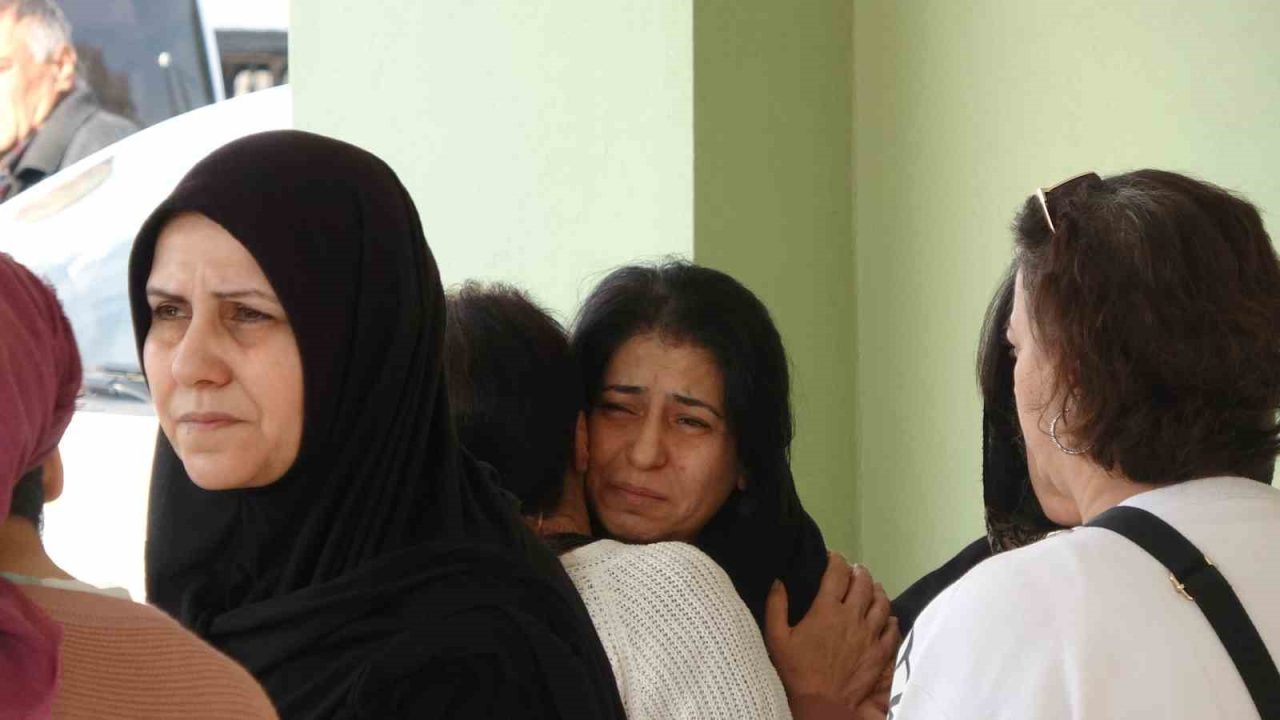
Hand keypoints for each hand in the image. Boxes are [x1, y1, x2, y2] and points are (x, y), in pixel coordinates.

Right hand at [765, 552, 899, 713]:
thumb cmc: (796, 670)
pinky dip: (890, 618)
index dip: (836, 559)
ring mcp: (869, 634)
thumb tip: (778, 581)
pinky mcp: (880, 651)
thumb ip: (776, 606)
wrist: (822, 703)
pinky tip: (886, 617)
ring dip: (877, 590)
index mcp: (826, 609)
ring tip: (872, 587)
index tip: (832, 556)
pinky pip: (892, 628)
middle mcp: (852, 616)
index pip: (837, 573)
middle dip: (859, 571)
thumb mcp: (776, 637)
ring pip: (881, 602)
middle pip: (863, 583)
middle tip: (854, 570)